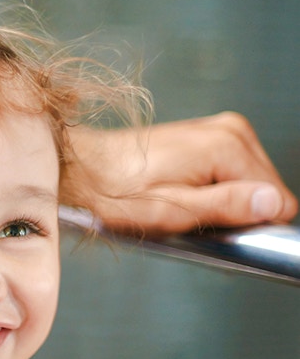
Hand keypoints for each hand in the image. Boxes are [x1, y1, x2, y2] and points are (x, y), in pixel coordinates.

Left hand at [67, 112, 297, 235]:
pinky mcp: (207, 136)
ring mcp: (218, 129)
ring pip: (250, 183)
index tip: (216, 229)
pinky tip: (181, 194)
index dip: (250, 224)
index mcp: (226, 146)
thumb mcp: (172, 211)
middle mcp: (229, 130)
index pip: (279, 200)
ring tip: (182, 206)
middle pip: (266, 190)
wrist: (80, 168)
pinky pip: (231, 173)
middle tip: (192, 219)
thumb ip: (227, 206)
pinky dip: (212, 189)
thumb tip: (272, 203)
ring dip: (222, 201)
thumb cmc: (115, 192)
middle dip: (236, 211)